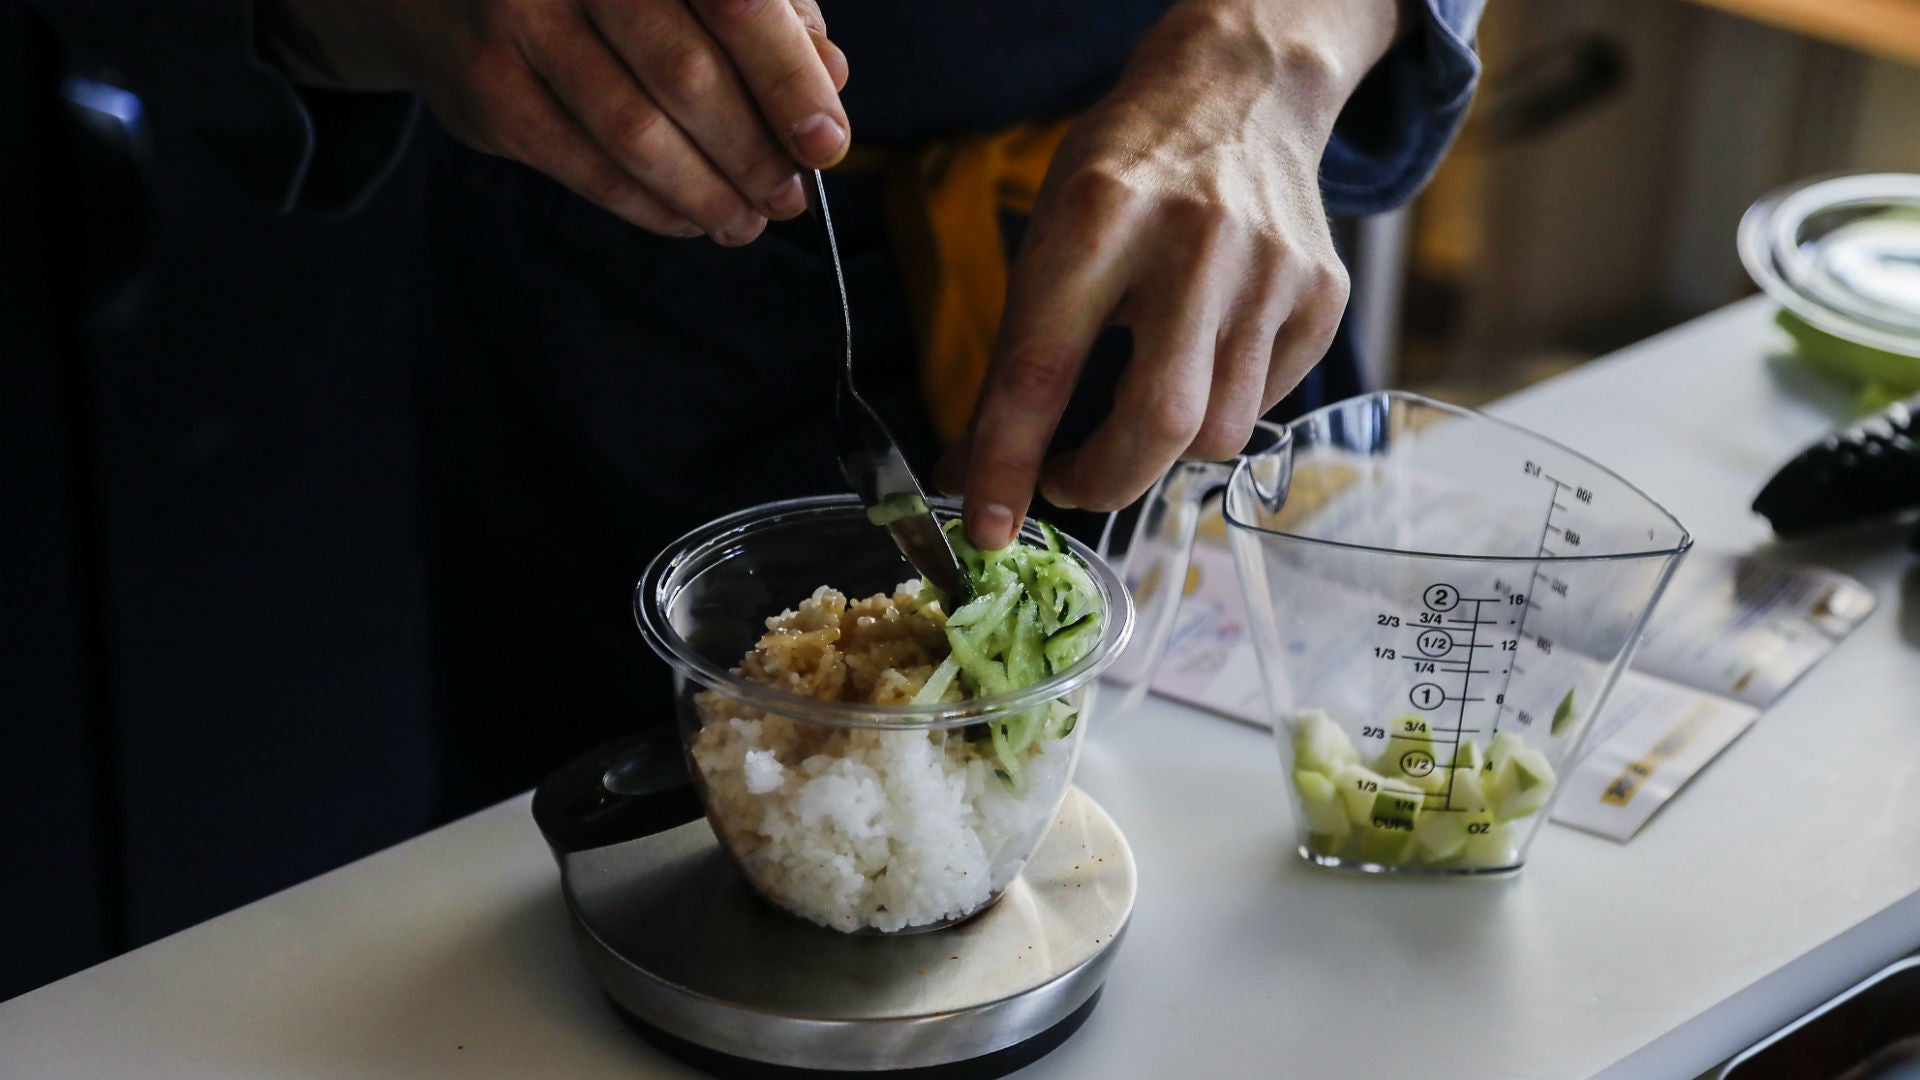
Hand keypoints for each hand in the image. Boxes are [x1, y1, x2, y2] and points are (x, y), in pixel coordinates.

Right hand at [256, 0, 850, 243]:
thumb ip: (768, 11)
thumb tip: (830, 79)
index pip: (736, 2)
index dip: (787, 80)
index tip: (826, 145)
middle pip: (687, 76)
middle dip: (753, 152)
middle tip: (788, 195)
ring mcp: (519, 22)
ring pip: (636, 135)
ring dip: (707, 194)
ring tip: (748, 220)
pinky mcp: (487, 91)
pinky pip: (587, 168)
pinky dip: (651, 205)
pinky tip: (690, 218)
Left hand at [937, 0, 1399, 547]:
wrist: (1241, 90)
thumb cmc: (1127, 170)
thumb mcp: (1050, 232)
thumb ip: (1018, 353)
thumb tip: (976, 472)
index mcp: (1099, 216)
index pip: (1041, 367)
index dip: (1008, 461)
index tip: (989, 525)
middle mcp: (1195, 243)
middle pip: (1156, 422)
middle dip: (1102, 481)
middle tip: (1069, 482)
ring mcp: (1272, 271)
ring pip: (1216, 432)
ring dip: (1163, 449)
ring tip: (1139, 403)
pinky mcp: (1323, 294)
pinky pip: (1263, 404)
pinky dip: (1219, 406)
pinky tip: (1202, 354)